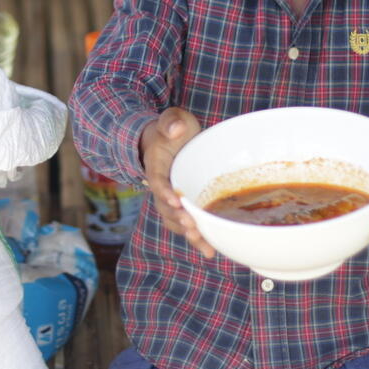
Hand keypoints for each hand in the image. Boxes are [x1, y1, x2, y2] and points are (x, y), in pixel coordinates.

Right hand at [140, 107, 214, 258]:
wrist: (169, 142)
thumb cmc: (173, 130)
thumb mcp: (173, 119)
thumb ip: (172, 121)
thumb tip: (175, 129)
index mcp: (157, 164)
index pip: (158, 180)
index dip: (164, 191)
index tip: (175, 199)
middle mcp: (161, 186)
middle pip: (165, 207)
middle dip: (178, 218)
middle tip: (192, 226)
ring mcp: (171, 199)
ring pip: (175, 221)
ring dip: (188, 233)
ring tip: (204, 244)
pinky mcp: (183, 206)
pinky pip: (187, 224)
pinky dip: (197, 238)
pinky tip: (211, 250)